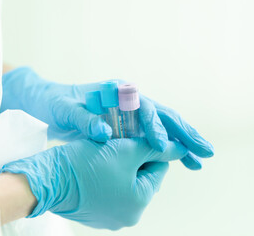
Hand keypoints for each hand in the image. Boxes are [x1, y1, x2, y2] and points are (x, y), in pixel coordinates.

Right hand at [0, 138, 187, 229]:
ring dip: (123, 166)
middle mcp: (128, 216)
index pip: (158, 169)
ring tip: (110, 151)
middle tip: (123, 141)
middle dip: (136, 159)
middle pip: (142, 178)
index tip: (139, 136)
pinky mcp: (96, 214)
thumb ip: (157, 149)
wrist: (47, 179)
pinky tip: (99, 164)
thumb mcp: (127, 151)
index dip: (151, 149)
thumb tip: (180, 148)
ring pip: (127, 183)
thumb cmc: (87, 163)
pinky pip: (112, 191)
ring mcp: (110, 217)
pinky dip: (110, 177)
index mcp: (139, 203)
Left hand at [1, 67, 213, 169]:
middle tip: (205, 152)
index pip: (145, 108)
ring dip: (182, 143)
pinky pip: (153, 137)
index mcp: (120, 92)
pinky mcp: (130, 126)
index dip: (156, 127)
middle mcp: (132, 100)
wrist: (49, 103)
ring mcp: (133, 113)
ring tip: (198, 161)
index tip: (162, 146)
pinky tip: (179, 159)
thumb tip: (104, 133)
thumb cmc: (56, 103)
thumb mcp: (65, 110)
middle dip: (185, 134)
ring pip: (165, 127)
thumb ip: (83, 119)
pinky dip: (168, 148)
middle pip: (165, 116)